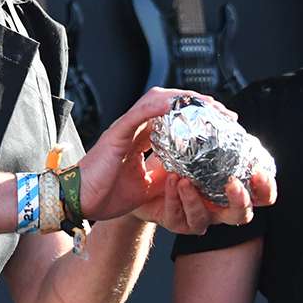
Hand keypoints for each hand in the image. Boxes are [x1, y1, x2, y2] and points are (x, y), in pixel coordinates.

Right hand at [79, 87, 271, 233]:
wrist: (79, 202)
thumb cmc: (106, 195)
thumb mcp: (146, 185)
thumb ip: (164, 174)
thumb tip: (190, 175)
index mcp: (138, 139)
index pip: (171, 117)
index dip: (196, 115)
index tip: (221, 123)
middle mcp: (132, 129)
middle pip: (168, 103)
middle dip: (197, 104)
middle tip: (223, 113)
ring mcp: (123, 128)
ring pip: (156, 101)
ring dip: (184, 100)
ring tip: (207, 106)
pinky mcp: (116, 134)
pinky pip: (138, 114)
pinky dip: (158, 106)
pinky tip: (176, 105)